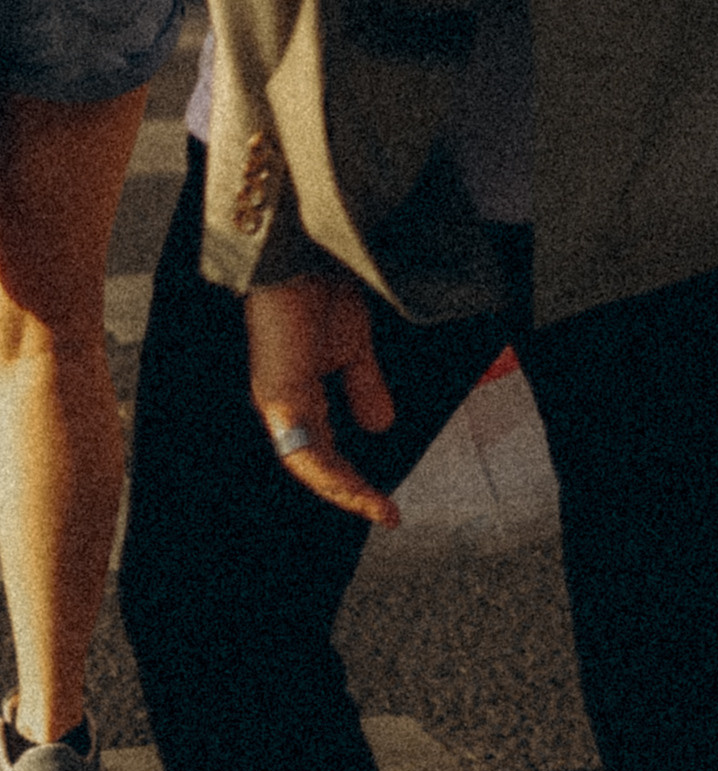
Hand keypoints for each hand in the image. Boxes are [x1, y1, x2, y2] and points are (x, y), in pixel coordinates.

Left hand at [245, 268, 401, 525]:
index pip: (322, 450)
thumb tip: (380, 427)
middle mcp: (281, 403)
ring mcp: (276, 401)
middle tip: (388, 516)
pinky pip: (304, 448)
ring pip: (308, 465)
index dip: (352, 478)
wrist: (307, 254)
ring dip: (345, 489)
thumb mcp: (353, 345)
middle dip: (351, 494)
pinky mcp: (278, 394)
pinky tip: (355, 486)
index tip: (387, 502)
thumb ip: (362, 384)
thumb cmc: (321, 288)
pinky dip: (331, 473)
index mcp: (296, 393)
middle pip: (314, 466)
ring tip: (378, 507)